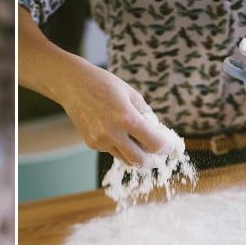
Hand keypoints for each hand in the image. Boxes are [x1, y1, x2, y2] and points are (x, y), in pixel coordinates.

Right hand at [56, 61, 171, 167]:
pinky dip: (122, 148)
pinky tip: (121, 135)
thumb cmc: (104, 84)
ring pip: (126, 160)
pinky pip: (113, 151)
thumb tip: (158, 132)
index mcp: (126, 117)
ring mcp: (100, 141)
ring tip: (145, 148)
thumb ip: (146, 114)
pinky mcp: (92, 144)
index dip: (167, 148)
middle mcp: (112, 133)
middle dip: (154, 161)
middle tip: (160, 156)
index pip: (154, 144)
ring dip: (138, 157)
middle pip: (140, 161)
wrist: (72, 85)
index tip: (173, 147)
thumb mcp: (131, 94)